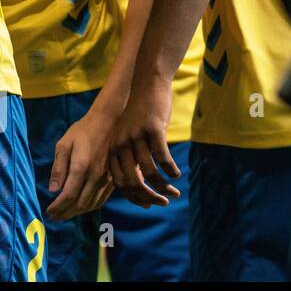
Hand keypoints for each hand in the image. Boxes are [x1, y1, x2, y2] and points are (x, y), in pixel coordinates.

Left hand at [46, 102, 116, 220]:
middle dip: (66, 213)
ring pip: (91, 204)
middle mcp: (96, 177)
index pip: (68, 195)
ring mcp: (106, 179)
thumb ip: (58, 168)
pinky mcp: (113, 180)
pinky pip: (101, 199)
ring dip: (77, 212)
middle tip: (54, 217)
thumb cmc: (81, 132)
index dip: (58, 207)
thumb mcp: (63, 145)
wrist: (107, 123)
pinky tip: (81, 208)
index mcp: (81, 167)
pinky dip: (89, 207)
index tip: (48, 212)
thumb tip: (53, 190)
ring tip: (64, 215)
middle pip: (80, 204)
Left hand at [108, 77, 181, 208]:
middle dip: (150, 197)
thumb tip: (142, 184)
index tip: (148, 205)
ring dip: (164, 187)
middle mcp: (121, 144)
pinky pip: (163, 158)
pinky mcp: (152, 130)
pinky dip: (171, 170)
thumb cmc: (141, 115)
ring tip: (175, 192)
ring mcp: (136, 137)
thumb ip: (132, 157)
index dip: (134, 197)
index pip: (119, 182)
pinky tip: (177, 174)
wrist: (147, 85)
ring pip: (150, 172)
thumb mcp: (130, 137)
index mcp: (114, 148)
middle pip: (133, 181)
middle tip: (164, 203)